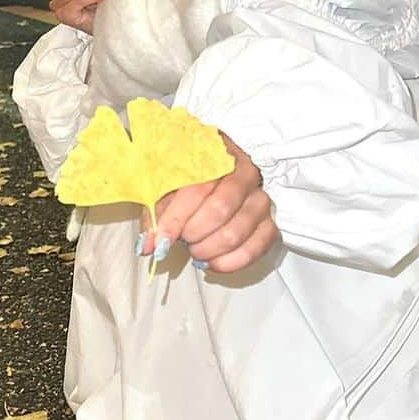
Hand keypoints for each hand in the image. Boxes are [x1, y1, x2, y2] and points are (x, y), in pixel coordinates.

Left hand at [139, 136, 277, 273]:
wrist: (221, 170)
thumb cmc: (188, 178)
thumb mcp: (166, 186)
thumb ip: (155, 214)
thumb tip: (148, 247)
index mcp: (215, 156)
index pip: (196, 190)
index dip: (175, 220)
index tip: (160, 241)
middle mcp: (244, 173)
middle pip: (220, 210)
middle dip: (193, 234)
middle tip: (182, 240)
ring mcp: (260, 198)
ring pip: (236, 232)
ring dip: (209, 250)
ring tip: (195, 249)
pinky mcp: (270, 221)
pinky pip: (256, 248)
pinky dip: (230, 262)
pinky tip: (212, 261)